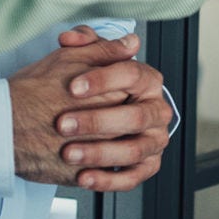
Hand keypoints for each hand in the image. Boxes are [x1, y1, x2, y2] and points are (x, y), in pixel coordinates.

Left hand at [9, 29, 172, 190]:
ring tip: (68, 152)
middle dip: (98, 121)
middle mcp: (156, 111)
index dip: (103, 80)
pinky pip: (132, 177)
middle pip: (137, 116)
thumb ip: (85, 43)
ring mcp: (152, 140)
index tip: (73, 87)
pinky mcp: (144, 166)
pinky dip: (108, 180)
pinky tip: (83, 177)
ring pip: (135, 149)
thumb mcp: (77, 60)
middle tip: (64, 124)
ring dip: (100, 153)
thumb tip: (89, 38)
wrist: (62, 123)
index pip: (133, 74)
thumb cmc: (74, 90)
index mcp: (148, 81)